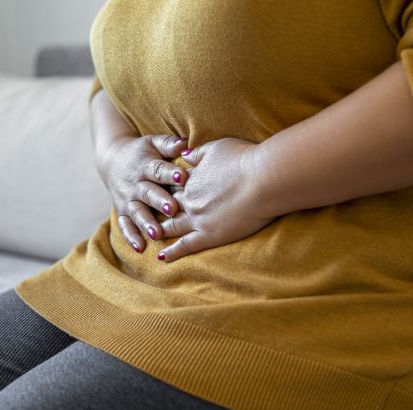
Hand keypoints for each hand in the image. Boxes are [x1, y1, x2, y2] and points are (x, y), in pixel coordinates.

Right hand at [97, 134, 189, 252]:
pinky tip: (140, 248)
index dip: (169, 173)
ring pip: (136, 212)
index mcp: (145, 165)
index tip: (182, 177)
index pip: (158, 169)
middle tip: (172, 209)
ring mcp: (127, 199)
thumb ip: (168, 144)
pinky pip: (125, 226)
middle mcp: (135, 184)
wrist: (112, 161)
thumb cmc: (142, 153)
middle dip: (159, 201)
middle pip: (147, 193)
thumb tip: (184, 144)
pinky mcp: (122, 212)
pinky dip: (130, 237)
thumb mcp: (153, 143)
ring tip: (156, 234)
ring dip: (145, 223)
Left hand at [158, 138, 274, 261]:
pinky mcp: (209, 235)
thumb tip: (184, 156)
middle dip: (158, 212)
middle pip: (168, 207)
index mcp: (191, 179)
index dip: (167, 190)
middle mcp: (189, 200)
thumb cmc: (245, 159)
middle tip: (148, 218)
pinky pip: (185, 246)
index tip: (161, 193)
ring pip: (172, 227)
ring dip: (160, 232)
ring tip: (150, 237)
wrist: (264, 178)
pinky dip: (172, 252)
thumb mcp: (217, 148)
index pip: (173, 186)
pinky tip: (162, 257)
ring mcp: (197, 219)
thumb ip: (197, 154)